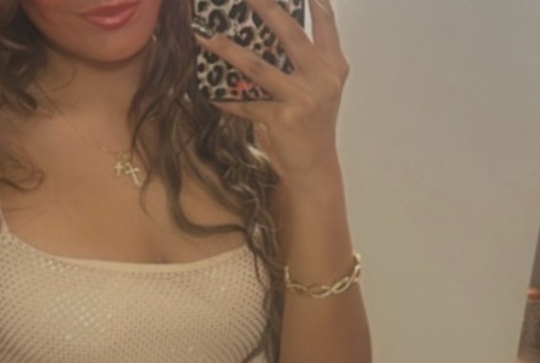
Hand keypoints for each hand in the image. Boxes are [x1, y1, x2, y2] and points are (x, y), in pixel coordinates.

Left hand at [193, 0, 349, 186]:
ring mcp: (303, 98)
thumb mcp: (319, 89)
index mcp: (333, 65)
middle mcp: (322, 77)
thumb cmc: (311, 125)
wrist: (315, 169)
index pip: (326, 22)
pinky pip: (247, 105)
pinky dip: (226, 100)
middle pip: (289, 33)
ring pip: (259, 67)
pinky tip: (209, 93)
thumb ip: (307, 60)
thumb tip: (267, 33)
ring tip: (207, 36)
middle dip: (264, 6)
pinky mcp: (284, 120)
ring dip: (228, 50)